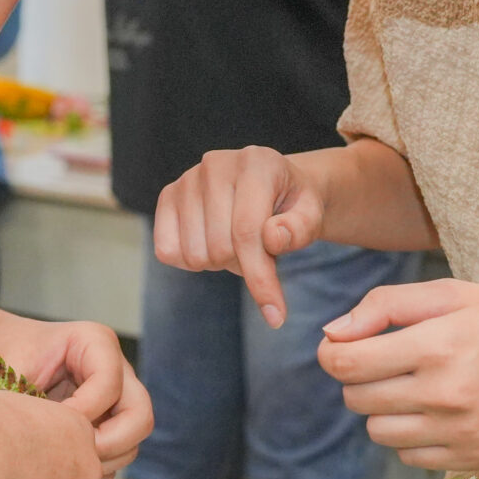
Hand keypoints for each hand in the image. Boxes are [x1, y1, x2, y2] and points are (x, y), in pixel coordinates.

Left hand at [0, 311, 151, 478]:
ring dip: (106, 457)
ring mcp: (119, 394)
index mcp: (95, 342)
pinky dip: (99, 462)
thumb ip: (34, 402)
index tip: (48, 426)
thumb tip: (57, 446)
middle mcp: (116, 367)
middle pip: (140, 415)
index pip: (109, 385)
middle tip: (73, 456)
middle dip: (109, 442)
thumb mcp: (13, 370)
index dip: (83, 413)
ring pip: (134, 437)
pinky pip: (121, 448)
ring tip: (65, 462)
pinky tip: (65, 464)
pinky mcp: (111, 416)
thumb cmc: (4, 357)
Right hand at [151, 146, 323, 326]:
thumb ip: (300, 229)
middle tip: (258, 250)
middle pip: (219, 247)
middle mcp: (216, 164)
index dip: (260, 278)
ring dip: (218, 262)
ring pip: (193, 254)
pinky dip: (190, 261)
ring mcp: (187, 178)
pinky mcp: (168, 195)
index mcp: (256, 163)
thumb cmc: (293, 205)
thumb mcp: (311, 216)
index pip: (247, 232)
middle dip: (242, 264)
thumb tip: (272, 237)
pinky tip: (211, 242)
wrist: (273, 185)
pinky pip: (167, 251)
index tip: (276, 314)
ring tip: (236, 242)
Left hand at [316, 279, 478, 471]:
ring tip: (414, 385)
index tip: (341, 346)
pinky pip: (409, 457)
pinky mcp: (472, 460)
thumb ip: (386, 305)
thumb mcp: (455, 293)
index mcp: (437, 345)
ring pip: (378, 432)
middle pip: (356, 398)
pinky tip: (437, 411)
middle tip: (386, 361)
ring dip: (382, 408)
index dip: (332, 353)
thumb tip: (333, 332)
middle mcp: (445, 395)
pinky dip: (411, 436)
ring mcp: (459, 433)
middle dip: (358, 378)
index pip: (346, 363)